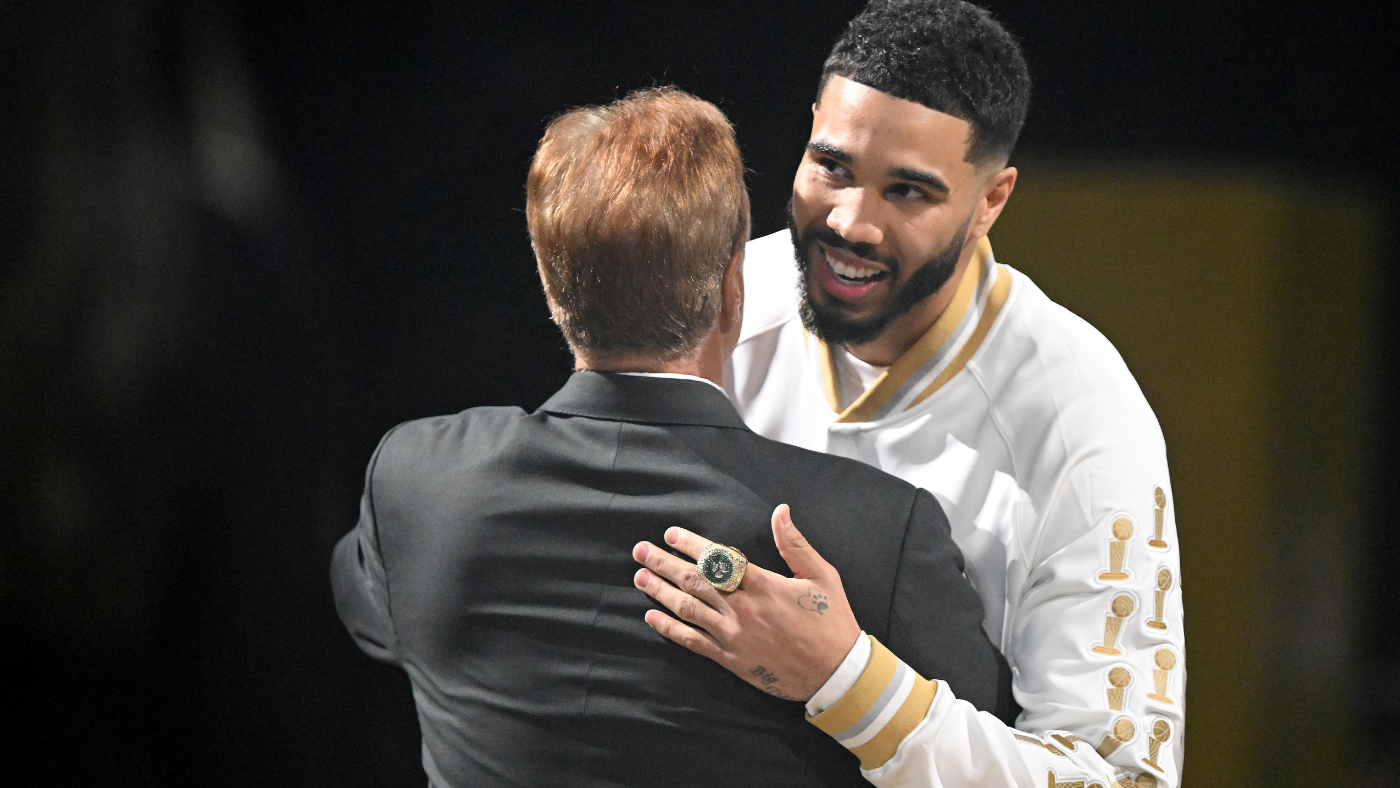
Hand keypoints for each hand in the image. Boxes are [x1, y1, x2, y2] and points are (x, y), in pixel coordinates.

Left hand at [632, 504, 861, 701]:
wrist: (836, 673)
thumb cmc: (832, 621)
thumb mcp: (822, 575)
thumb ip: (795, 543)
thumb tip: (780, 510)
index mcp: (763, 585)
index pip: (718, 559)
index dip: (691, 545)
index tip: (671, 534)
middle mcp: (743, 609)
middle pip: (694, 581)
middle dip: (664, 563)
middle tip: (641, 550)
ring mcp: (734, 636)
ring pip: (688, 609)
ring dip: (660, 592)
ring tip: (639, 577)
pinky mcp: (731, 659)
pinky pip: (693, 642)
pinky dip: (670, 629)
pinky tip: (652, 617)